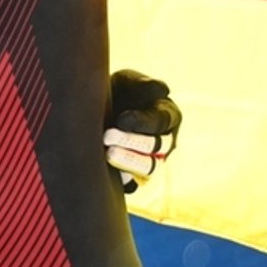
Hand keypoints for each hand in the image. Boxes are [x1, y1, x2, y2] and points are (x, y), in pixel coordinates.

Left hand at [104, 68, 179, 193]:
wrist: (98, 110)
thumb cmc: (119, 92)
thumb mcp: (129, 81)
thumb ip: (144, 84)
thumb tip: (161, 89)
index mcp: (169, 116)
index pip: (160, 122)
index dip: (142, 122)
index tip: (121, 119)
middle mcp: (166, 143)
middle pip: (156, 148)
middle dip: (131, 143)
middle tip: (107, 138)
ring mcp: (152, 162)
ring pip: (148, 169)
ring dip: (128, 164)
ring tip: (107, 155)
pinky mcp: (136, 178)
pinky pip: (133, 185)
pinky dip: (123, 182)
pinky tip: (107, 177)